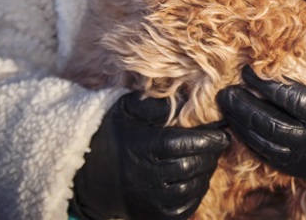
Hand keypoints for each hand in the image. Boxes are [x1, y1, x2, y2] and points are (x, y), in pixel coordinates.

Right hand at [72, 92, 230, 219]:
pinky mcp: (154, 215)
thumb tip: (187, 98)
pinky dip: (196, 191)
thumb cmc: (108, 134)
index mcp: (148, 147)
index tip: (224, 131)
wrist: (81, 173)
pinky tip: (194, 178)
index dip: (212, 138)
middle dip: (211, 153)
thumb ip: (157, 104)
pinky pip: (186, 205)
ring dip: (205, 172)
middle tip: (217, 143)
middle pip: (196, 164)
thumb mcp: (127, 109)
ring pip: (195, 186)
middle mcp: (152, 176)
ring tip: (205, 159)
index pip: (192, 143)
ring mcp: (153, 199)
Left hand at [217, 46, 305, 191]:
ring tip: (228, 110)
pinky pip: (274, 161)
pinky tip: (243, 132)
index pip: (288, 98)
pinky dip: (255, 146)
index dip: (264, 85)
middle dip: (244, 108)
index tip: (247, 71)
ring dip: (244, 127)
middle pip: (270, 124)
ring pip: (267, 145)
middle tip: (225, 92)